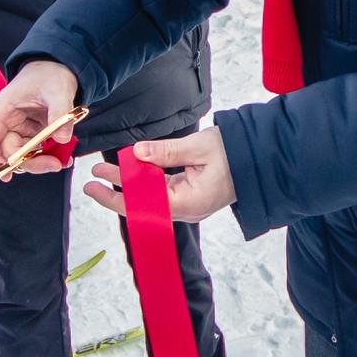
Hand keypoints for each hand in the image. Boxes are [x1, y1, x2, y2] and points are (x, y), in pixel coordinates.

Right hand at [0, 60, 79, 171]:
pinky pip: (38, 150)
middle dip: (30, 163)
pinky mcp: (34, 131)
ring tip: (62, 160)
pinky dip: (50, 155)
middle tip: (53, 165)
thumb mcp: (57, 90)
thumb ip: (60, 114)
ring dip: (42, 161)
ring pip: (24, 154)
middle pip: (9, 152)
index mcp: (3, 109)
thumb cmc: (51, 73)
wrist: (61, 66)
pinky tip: (64, 155)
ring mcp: (22, 128)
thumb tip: (62, 139)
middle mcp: (9, 121)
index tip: (5, 174)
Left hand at [86, 127, 235, 222]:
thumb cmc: (236, 154)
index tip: (98, 183)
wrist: (263, 160)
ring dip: (130, 184)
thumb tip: (138, 153)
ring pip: (151, 198)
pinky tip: (133, 170)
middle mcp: (187, 209)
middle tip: (93, 180)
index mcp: (189, 203)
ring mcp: (190, 203)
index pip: (144, 205)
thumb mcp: (199, 147)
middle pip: (144, 204)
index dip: (118, 195)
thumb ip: (166, 152)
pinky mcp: (191, 195)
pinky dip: (146, 181)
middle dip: (117, 191)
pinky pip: (163, 192)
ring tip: (107, 171)